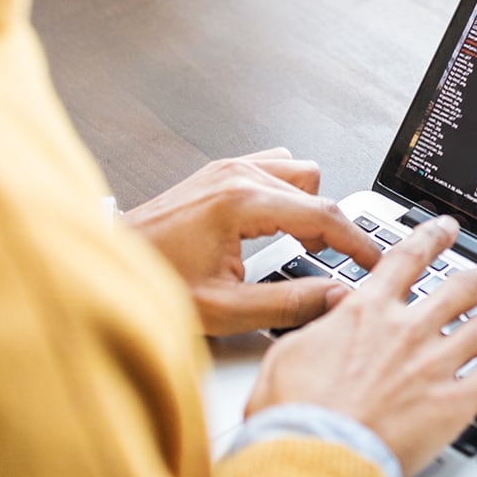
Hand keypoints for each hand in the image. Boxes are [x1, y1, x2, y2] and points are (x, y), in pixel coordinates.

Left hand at [124, 148, 381, 335]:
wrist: (100, 268)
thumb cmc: (150, 284)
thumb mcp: (223, 309)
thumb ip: (287, 304)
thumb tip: (335, 298)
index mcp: (242, 201)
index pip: (323, 215)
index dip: (358, 243)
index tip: (375, 262)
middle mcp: (238, 175)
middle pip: (317, 189)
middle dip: (331, 229)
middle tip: (330, 265)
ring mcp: (228, 168)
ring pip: (299, 171)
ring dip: (308, 205)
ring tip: (300, 243)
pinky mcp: (219, 171)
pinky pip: (275, 166)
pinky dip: (286, 193)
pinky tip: (275, 223)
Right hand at [246, 215, 476, 476]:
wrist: (315, 457)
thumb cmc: (295, 415)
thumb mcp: (289, 353)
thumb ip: (318, 324)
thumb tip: (334, 305)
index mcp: (368, 312)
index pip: (407, 260)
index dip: (431, 239)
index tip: (446, 228)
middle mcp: (409, 330)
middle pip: (461, 288)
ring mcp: (435, 363)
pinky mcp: (453, 402)